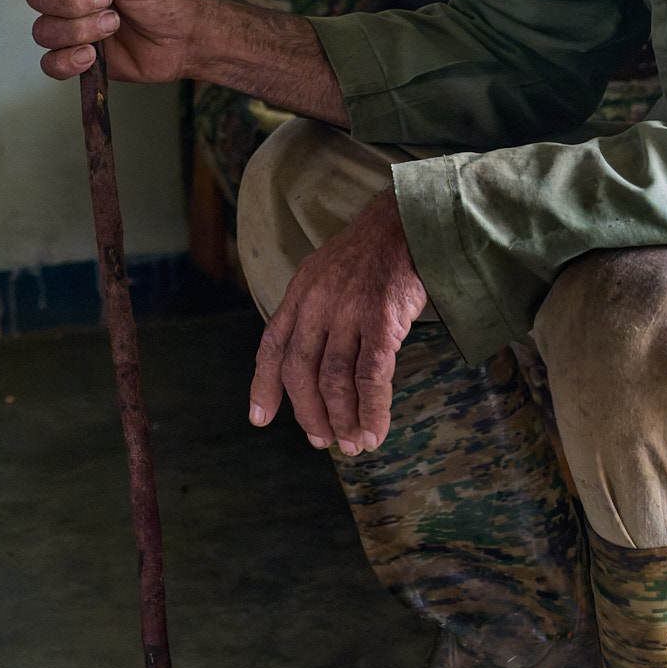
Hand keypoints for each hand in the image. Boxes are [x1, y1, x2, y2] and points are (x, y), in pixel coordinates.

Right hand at [23, 0, 198, 81]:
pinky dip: (68, 61)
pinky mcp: (74, 56)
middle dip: (74, 2)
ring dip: (81, 30)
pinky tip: (92, 55)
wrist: (183, 40)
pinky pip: (49, 63)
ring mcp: (68, 25)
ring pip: (42, 30)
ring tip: (114, 26)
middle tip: (110, 1)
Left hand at [249, 190, 428, 455]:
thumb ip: (312, 311)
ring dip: (343, 419)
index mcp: (300, 292)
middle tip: (322, 441)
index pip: (272, 346)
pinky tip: (375, 430)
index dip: (264, 387)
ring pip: (336, 381)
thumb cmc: (370, 253)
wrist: (406, 223)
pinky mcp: (382, 321)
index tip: (260, 420)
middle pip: (302, 372)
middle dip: (309, 414)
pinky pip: (372, 378)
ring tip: (352, 444)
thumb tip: (311, 361)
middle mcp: (317, 304)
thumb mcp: (325, 273)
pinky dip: (372, 411)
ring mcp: (349, 312)